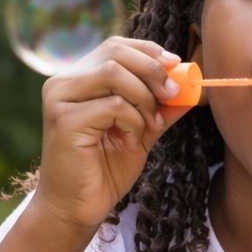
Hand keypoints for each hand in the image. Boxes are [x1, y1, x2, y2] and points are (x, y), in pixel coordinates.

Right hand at [35, 37, 191, 233]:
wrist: (79, 206)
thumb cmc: (106, 169)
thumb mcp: (142, 132)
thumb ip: (161, 109)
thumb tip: (191, 89)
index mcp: (80, 78)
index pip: (116, 46)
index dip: (150, 51)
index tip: (176, 66)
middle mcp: (64, 81)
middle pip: (115, 52)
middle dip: (153, 71)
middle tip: (173, 96)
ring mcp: (60, 98)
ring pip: (114, 75)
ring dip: (144, 100)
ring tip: (149, 127)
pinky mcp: (65, 119)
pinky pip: (113, 105)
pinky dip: (133, 122)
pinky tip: (131, 143)